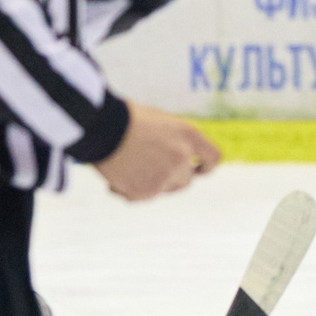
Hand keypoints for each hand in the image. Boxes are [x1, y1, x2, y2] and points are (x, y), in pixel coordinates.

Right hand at [93, 102, 219, 201]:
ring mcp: (165, 177)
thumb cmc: (126, 119)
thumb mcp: (161, 123)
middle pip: (186, 180)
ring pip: (164, 189)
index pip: (213, 158)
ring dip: (151, 183)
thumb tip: (182, 159)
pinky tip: (114, 177)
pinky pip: (141, 196)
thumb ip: (176, 142)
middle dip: (171, 177)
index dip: (206, 166)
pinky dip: (127, 190)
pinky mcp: (146, 192)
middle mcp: (182, 158)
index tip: (198, 169)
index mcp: (189, 136)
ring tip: (128, 166)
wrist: (101, 126)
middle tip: (149, 167)